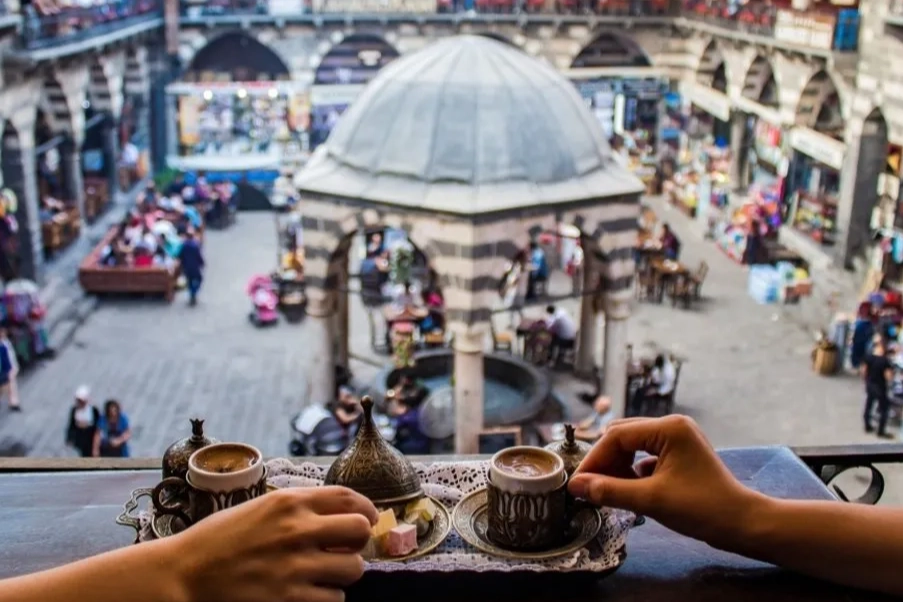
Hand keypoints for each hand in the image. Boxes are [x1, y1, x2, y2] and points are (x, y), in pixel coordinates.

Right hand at [171, 486, 377, 601]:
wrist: (182, 574)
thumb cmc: (219, 540)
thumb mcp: (261, 509)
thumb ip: (299, 510)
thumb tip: (341, 515)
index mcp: (290, 502)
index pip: (350, 498)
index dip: (366, 511)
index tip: (364, 521)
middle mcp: (297, 530)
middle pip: (361, 531)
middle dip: (357, 543)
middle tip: (343, 551)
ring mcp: (295, 567)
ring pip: (353, 570)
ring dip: (341, 576)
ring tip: (320, 577)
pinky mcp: (290, 601)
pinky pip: (333, 600)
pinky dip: (325, 599)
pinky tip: (306, 595)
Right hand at [569, 416, 760, 548]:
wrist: (743, 524)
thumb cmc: (702, 508)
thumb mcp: (651, 500)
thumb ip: (610, 491)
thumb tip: (576, 486)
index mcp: (668, 428)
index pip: (617, 436)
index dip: (595, 459)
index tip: (579, 483)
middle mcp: (673, 426)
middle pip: (623, 436)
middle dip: (605, 461)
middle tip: (590, 487)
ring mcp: (678, 439)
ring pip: (634, 446)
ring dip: (618, 466)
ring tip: (608, 490)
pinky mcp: (681, 454)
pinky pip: (647, 455)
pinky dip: (633, 471)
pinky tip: (630, 489)